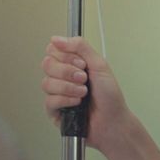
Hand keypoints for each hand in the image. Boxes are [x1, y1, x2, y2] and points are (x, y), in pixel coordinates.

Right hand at [41, 36, 129, 150]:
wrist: (113, 120)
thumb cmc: (110, 96)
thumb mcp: (99, 65)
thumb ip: (80, 47)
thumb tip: (56, 38)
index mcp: (72, 64)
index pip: (53, 50)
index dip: (65, 55)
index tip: (81, 63)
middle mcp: (63, 77)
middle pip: (47, 64)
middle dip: (68, 71)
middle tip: (84, 78)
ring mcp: (57, 93)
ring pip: (46, 83)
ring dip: (69, 87)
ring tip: (84, 93)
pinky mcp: (54, 111)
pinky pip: (49, 100)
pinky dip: (66, 100)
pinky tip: (77, 104)